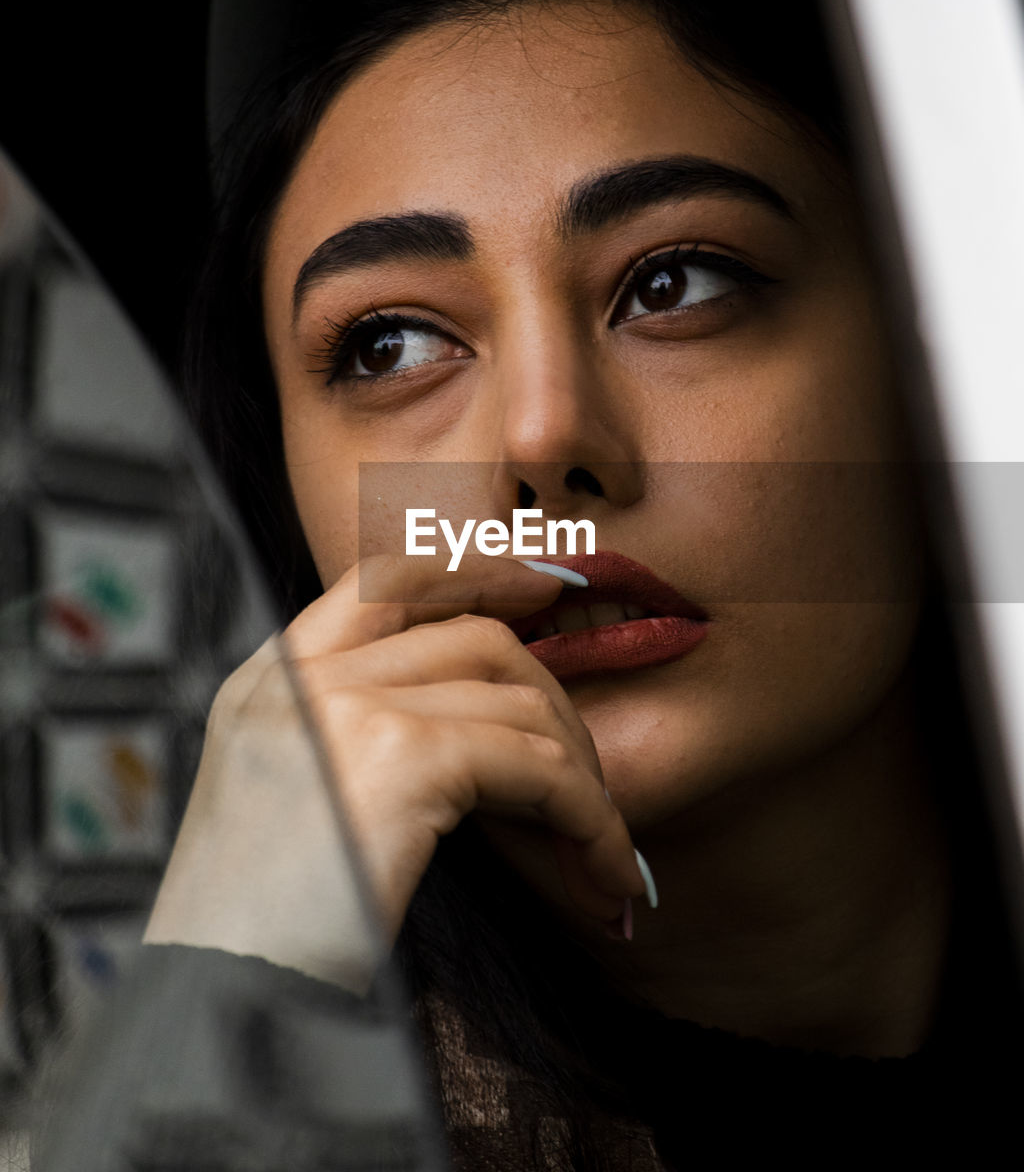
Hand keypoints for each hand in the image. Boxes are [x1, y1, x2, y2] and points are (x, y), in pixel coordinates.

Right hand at [145, 555, 645, 987]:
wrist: (213, 1015)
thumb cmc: (260, 937)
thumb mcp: (292, 808)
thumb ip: (361, 741)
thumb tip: (487, 724)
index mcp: (266, 683)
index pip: (383, 578)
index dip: (475, 571)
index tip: (544, 585)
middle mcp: (300, 678)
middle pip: (472, 635)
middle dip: (554, 701)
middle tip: (593, 782)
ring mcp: (343, 707)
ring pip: (517, 700)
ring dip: (582, 781)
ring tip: (601, 855)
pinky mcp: (398, 757)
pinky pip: (538, 769)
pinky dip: (591, 823)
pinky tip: (605, 881)